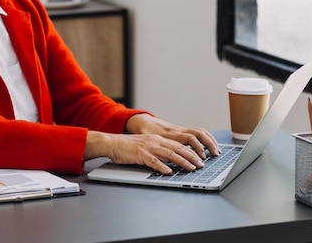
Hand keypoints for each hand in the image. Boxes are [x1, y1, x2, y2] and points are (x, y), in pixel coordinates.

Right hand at [84, 114, 220, 173]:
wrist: (112, 143)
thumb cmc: (127, 147)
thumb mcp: (146, 146)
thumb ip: (157, 152)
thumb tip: (170, 162)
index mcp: (157, 139)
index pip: (178, 145)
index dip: (190, 152)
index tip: (199, 159)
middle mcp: (155, 141)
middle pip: (177, 148)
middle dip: (191, 157)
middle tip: (200, 165)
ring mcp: (148, 147)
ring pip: (169, 154)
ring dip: (182, 162)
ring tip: (191, 168)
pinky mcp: (140, 154)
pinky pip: (153, 161)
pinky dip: (162, 167)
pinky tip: (169, 172)